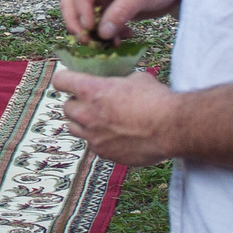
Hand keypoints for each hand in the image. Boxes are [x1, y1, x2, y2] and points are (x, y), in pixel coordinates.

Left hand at [50, 64, 181, 165]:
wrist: (172, 128)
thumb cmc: (156, 100)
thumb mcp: (136, 79)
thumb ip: (119, 82)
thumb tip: (119, 83)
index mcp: (91, 90)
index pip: (60, 81)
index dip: (65, 80)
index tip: (70, 82)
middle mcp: (86, 114)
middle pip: (66, 107)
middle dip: (76, 104)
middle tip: (91, 103)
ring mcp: (93, 136)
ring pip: (73, 128)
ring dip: (82, 123)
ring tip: (100, 120)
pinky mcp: (103, 153)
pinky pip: (92, 145)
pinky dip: (99, 139)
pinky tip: (116, 136)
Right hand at [59, 0, 187, 44]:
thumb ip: (121, 11)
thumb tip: (101, 33)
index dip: (81, 8)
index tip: (89, 28)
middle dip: (77, 21)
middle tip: (86, 40)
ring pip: (82, 12)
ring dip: (91, 29)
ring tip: (107, 43)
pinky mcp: (106, 3)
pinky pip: (97, 20)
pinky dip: (104, 31)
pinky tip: (121, 37)